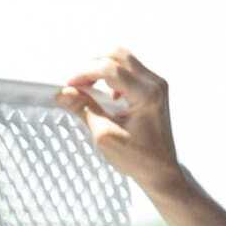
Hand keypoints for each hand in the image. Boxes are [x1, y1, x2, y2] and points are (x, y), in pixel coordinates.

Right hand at [56, 48, 185, 194]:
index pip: (109, 69)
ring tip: (90, 90)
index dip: (84, 74)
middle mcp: (155, 85)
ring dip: (103, 69)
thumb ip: (84, 109)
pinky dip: (114, 76)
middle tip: (78, 84)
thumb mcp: (105, 135)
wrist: (161, 171)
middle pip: (117, 55)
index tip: (70, 86)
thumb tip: (64, 93)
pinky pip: (130, 70)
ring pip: (124, 60)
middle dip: (93, 65)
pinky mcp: (155, 90)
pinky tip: (108, 97)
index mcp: (147, 95)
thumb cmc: (140, 159)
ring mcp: (157, 85)